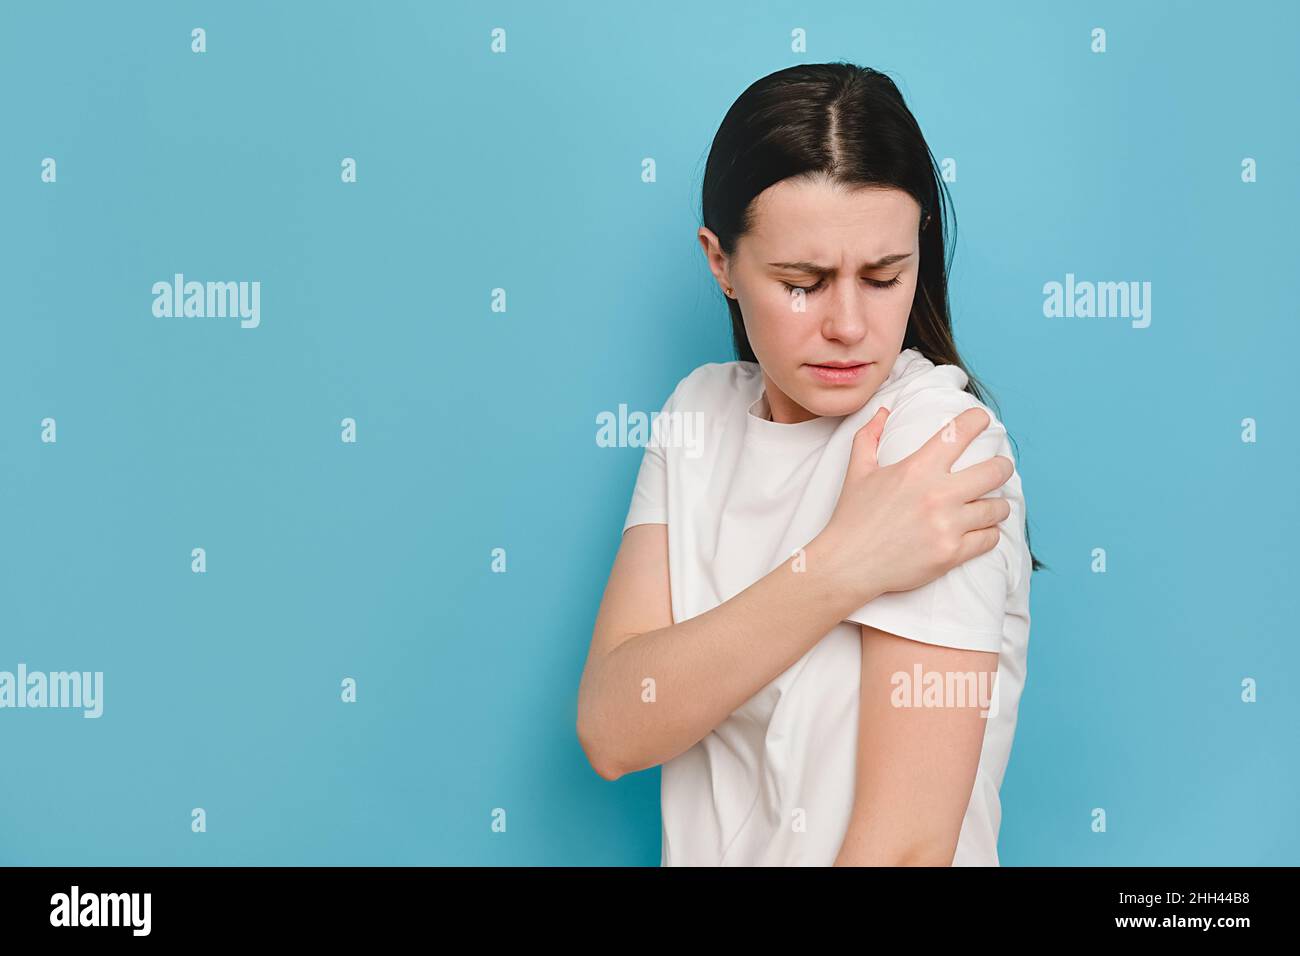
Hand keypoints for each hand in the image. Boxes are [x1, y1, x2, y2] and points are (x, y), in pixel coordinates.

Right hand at [817, 405, 1013, 601]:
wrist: (848, 564)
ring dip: (997, 505)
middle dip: (1003, 467)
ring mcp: (947, 526)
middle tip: (1001, 468)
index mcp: (917, 469)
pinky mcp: (951, 553)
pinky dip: (988, 533)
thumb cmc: (852, 517)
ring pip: (997, 508)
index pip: (960, 433)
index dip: (977, 420)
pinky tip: (982, 529)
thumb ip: (869, 437)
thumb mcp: (857, 471)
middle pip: (995, 472)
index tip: (983, 420)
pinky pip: (989, 538)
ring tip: (992, 504)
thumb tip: (883, 411)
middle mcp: (937, 495)